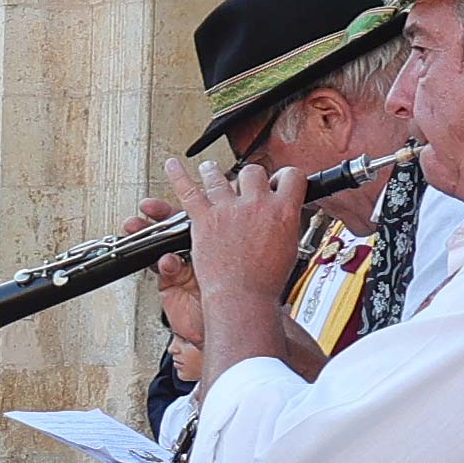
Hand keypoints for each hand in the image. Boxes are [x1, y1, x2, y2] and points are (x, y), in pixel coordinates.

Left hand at [165, 158, 313, 304]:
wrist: (243, 297)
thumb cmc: (265, 281)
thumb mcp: (289, 248)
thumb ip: (285, 225)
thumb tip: (285, 216)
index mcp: (283, 211)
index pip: (292, 177)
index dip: (286, 177)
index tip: (280, 181)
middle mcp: (256, 204)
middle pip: (253, 173)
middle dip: (250, 177)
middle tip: (245, 184)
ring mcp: (228, 209)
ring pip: (220, 177)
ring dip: (213, 171)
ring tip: (209, 169)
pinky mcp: (205, 218)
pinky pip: (187, 191)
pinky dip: (177, 176)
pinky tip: (172, 166)